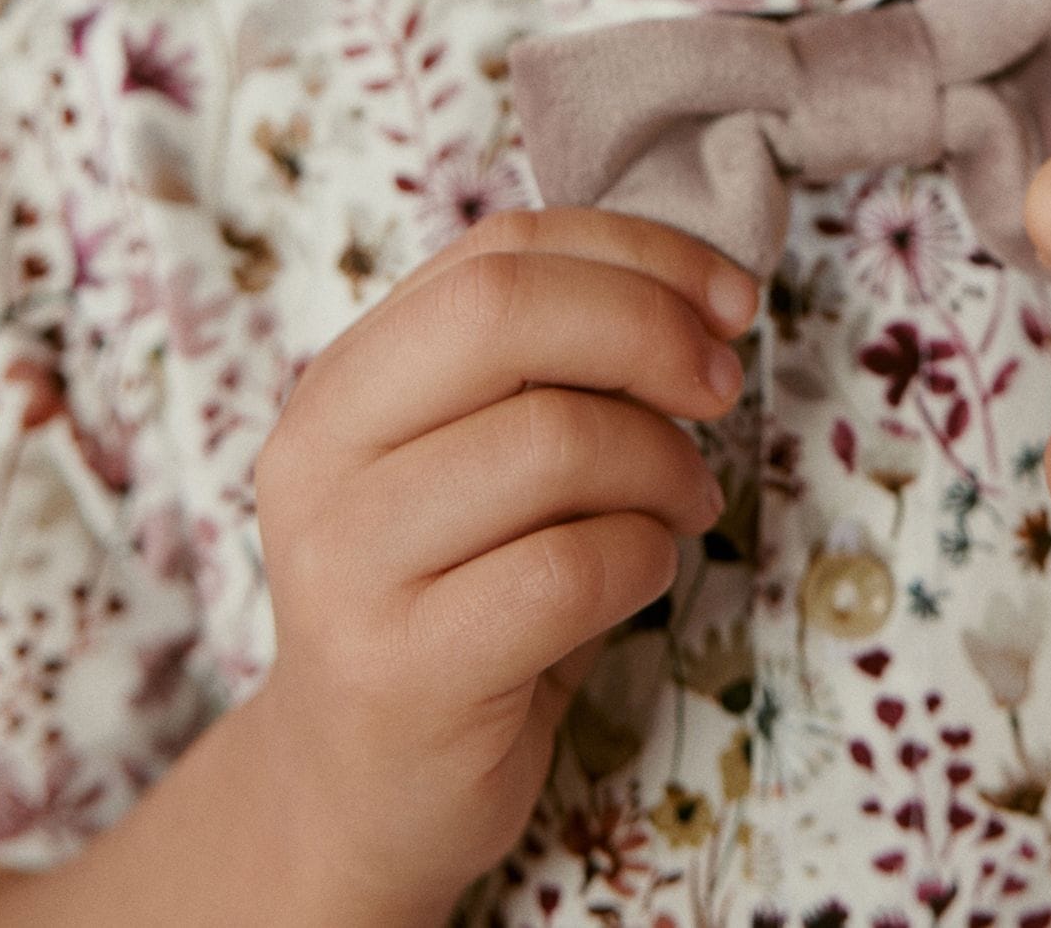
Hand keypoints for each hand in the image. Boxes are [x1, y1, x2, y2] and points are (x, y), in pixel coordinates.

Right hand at [248, 206, 754, 925]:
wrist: (358, 798)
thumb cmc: (457, 600)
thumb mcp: (475, 458)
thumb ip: (548, 365)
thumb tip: (704, 293)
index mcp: (343, 381)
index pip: (497, 252)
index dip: (635, 254)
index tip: (729, 297)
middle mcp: (321, 457)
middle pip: (506, 314)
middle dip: (649, 331)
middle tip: (720, 386)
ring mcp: (347, 566)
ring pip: (554, 440)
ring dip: (662, 463)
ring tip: (683, 503)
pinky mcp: (400, 672)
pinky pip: (570, 568)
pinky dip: (644, 556)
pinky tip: (642, 573)